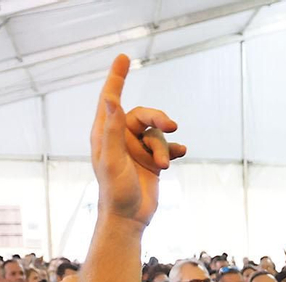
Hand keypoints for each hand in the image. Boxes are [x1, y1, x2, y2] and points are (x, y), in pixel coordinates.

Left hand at [89, 55, 185, 226]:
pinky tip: (180, 156)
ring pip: (157, 134)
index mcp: (105, 134)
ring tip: (162, 165)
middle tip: (172, 126)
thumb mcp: (113, 159)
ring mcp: (137, 149)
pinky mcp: (151, 161)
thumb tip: (111, 99)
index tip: (124, 57)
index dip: (117, 77)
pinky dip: (173, 151)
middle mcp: (120, 138)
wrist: (129, 219)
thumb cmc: (115, 192)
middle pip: (144, 115)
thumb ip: (113, 129)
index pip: (110, 98)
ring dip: (163, 148)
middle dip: (158, 119)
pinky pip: (167, 147)